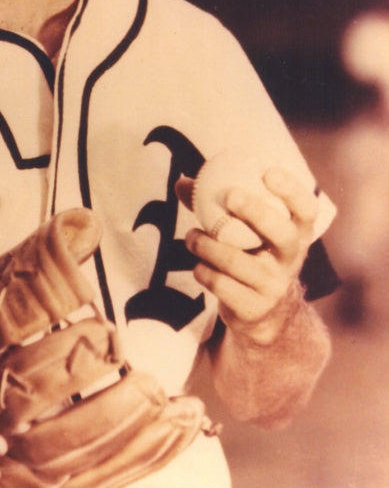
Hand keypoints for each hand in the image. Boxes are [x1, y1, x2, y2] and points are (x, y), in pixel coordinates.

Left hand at [176, 167, 316, 343]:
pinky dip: (203, 271)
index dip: (292, 190)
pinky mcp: (254, 308)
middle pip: (282, 234)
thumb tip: (182, 182)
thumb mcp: (247, 233)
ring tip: (191, 235)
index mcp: (296, 235)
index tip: (268, 172)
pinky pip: (221, 284)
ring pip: (238, 261)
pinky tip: (198, 266)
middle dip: (256, 212)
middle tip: (231, 195)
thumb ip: (218, 207)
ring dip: (208, 245)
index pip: (306, 210)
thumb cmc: (252, 256)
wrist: (266, 315)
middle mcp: (291, 260)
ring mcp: (274, 286)